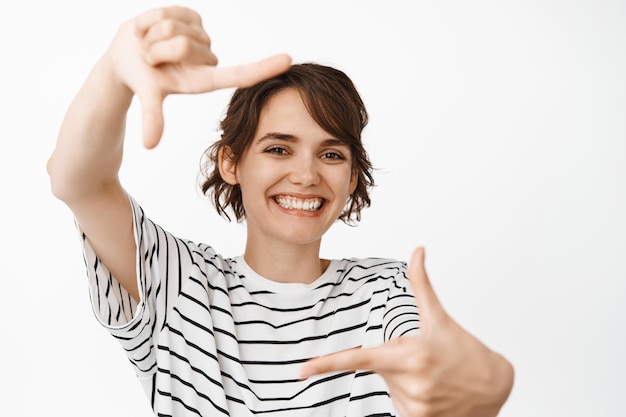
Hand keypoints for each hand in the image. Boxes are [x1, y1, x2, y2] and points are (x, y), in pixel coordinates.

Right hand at [106, 6, 290, 147]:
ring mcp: (201, 35)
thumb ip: (152, 117)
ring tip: (147, 45)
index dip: (262, 68)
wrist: (125, 57)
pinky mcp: (192, 16)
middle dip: (157, 50)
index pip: (238, 74)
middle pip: (183, 44)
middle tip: (149, 58)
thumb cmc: (141, 78)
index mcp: (204, 80)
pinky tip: (147, 31)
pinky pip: (166, 11)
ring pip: (172, 27)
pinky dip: (147, 21)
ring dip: (150, 36)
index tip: (287, 61)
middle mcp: (207, 58)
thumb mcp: (148, 95)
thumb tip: (149, 145)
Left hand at [300, 247, 513, 416]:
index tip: (302, 370)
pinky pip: (401, 405)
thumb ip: (421, 284)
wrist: (496, 388)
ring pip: (391, 388)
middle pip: (380, 369)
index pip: (359, 360)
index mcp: (409, 356)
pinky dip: (412, 397)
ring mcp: (414, 408)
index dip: (326, 365)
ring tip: (435, 378)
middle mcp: (410, 385)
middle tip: (427, 361)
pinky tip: (434, 393)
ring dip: (405, 381)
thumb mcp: (440, 318)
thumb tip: (417, 250)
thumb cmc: (466, 351)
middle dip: (396, 362)